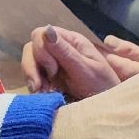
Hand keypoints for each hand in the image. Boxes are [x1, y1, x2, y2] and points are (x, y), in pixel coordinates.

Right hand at [20, 27, 138, 97]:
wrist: (109, 108)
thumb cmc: (103, 86)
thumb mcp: (85, 69)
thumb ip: (65, 52)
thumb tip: (47, 30)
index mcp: (70, 41)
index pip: (40, 34)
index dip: (41, 51)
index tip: (52, 70)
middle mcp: (59, 48)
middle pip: (31, 48)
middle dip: (32, 67)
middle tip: (42, 87)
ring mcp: (54, 63)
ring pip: (30, 63)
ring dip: (33, 78)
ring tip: (44, 94)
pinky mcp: (51, 78)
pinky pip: (34, 77)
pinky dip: (36, 87)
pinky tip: (45, 96)